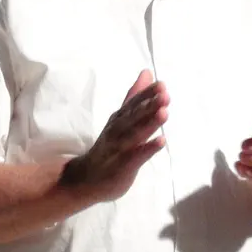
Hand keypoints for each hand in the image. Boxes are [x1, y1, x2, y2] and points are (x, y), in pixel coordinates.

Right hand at [61, 70, 168, 200]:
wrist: (85, 179)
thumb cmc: (110, 146)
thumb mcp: (121, 118)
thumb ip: (135, 97)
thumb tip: (147, 72)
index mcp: (120, 118)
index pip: (134, 103)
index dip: (147, 94)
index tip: (162, 85)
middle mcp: (118, 130)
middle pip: (135, 116)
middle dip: (149, 105)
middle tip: (165, 94)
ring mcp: (119, 148)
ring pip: (135, 134)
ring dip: (149, 123)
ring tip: (165, 113)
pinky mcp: (123, 166)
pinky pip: (136, 156)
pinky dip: (147, 149)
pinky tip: (161, 141)